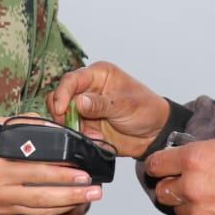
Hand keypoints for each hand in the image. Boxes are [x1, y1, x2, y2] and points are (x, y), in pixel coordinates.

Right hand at [0, 122, 102, 214]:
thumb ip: (26, 125)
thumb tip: (55, 129)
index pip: (35, 167)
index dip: (60, 169)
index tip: (81, 166)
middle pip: (41, 191)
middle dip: (71, 189)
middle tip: (93, 186)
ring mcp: (0, 202)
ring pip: (39, 207)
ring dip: (68, 203)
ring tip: (89, 197)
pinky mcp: (3, 213)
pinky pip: (33, 214)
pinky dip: (54, 210)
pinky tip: (70, 204)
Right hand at [46, 61, 170, 158]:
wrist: (155, 133)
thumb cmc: (146, 109)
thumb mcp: (125, 104)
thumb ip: (101, 103)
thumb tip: (79, 102)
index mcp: (98, 75)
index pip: (71, 80)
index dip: (62, 93)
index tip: (60, 108)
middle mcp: (88, 90)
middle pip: (61, 98)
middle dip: (62, 113)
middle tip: (70, 125)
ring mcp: (85, 109)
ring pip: (64, 117)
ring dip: (73, 128)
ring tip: (91, 135)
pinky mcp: (86, 126)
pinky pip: (74, 132)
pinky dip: (81, 137)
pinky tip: (96, 140)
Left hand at [145, 135, 214, 214]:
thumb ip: (198, 151)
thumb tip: (183, 156)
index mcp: (193, 160)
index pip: (156, 164)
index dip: (157, 165)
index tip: (159, 168)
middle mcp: (191, 187)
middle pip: (162, 191)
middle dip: (170, 186)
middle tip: (185, 184)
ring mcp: (199, 212)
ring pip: (179, 209)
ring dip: (189, 204)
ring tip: (212, 197)